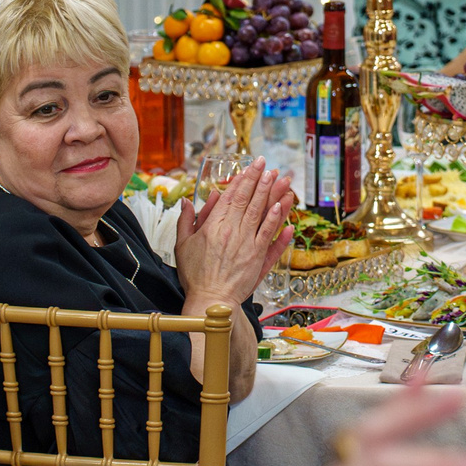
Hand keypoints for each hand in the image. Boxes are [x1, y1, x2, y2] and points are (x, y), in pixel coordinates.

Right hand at [175, 161, 297, 306]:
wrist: (210, 301)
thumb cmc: (195, 276)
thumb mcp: (182, 245)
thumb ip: (187, 220)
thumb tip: (189, 201)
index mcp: (214, 226)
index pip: (231, 196)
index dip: (242, 179)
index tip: (251, 167)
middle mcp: (233, 232)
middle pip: (249, 200)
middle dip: (259, 180)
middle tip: (268, 165)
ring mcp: (248, 244)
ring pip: (263, 213)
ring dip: (272, 194)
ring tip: (281, 178)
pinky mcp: (259, 258)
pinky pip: (270, 235)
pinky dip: (277, 221)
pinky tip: (283, 208)